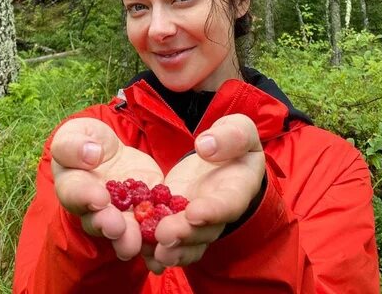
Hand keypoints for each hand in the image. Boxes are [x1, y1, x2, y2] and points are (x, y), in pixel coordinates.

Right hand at [51, 117, 163, 260]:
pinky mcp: (145, 213)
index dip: (85, 197)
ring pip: (122, 233)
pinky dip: (157, 231)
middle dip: (107, 225)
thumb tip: (91, 154)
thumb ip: (74, 143)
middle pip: (97, 222)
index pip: (74, 193)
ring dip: (128, 239)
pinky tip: (164, 231)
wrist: (111, 151)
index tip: (99, 198)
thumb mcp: (77, 132)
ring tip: (135, 242)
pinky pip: (150, 225)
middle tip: (116, 227)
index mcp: (72, 185)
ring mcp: (119, 215)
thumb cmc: (87, 140)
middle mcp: (93, 209)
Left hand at [143, 114, 265, 272]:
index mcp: (237, 188)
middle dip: (184, 234)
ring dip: (170, 249)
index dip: (213, 211)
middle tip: (164, 236)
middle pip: (203, 230)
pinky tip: (142, 253)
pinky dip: (157, 248)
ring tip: (151, 252)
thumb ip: (230, 136)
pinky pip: (170, 239)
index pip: (227, 203)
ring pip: (186, 242)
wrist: (223, 154)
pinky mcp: (176, 218)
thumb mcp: (239, 129)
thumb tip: (206, 146)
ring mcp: (196, 220)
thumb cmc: (233, 140)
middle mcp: (217, 212)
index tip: (194, 213)